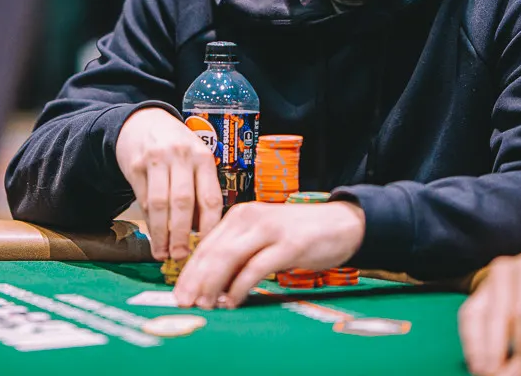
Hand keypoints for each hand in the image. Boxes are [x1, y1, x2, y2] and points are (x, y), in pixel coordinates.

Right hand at [115, 107, 221, 260]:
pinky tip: (153, 236)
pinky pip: (143, 199)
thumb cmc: (176, 148)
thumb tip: (204, 233)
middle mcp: (181, 156)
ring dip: (161, 233)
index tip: (208, 248)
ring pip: (159, 204)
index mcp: (203, 157)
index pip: (210, 197)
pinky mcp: (135, 165)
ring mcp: (156, 159)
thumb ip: (200, 189)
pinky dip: (148, 222)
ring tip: (164, 254)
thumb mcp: (195, 160)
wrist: (142, 122)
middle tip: (181, 257)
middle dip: (182, 235)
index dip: (210, 227)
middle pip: (183, 202)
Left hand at [172, 200, 364, 309]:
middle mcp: (250, 217)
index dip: (190, 271)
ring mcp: (269, 229)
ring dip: (213, 285)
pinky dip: (240, 287)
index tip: (179, 293)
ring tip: (205, 305)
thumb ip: (240, 254)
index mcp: (240, 215)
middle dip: (195, 280)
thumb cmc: (299, 234)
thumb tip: (212, 285)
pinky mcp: (289, 244)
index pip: (206, 244)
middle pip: (213, 251)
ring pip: (229, 258)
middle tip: (185, 303)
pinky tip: (232, 301)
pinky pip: (256, 268)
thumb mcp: (263, 238)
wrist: (341, 223)